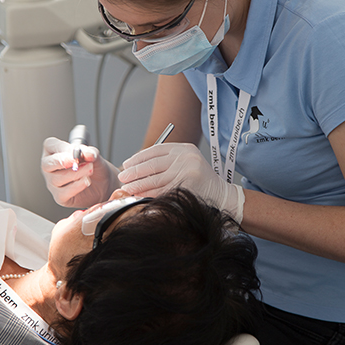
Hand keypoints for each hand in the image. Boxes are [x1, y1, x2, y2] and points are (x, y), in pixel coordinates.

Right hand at [41, 137, 119, 208]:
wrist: (104, 185)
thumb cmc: (94, 167)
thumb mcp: (95, 156)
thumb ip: (91, 153)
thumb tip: (88, 153)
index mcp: (55, 152)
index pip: (51, 145)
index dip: (62, 147)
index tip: (75, 149)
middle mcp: (50, 168)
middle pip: (47, 164)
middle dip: (62, 161)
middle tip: (75, 160)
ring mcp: (53, 183)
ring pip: (57, 179)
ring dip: (75, 173)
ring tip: (90, 170)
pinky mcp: (60, 197)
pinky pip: (63, 193)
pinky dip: (76, 187)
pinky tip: (86, 181)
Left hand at [118, 143, 244, 221]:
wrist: (222, 196)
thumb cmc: (201, 182)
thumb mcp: (187, 163)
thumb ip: (167, 162)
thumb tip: (137, 167)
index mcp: (185, 148)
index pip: (155, 150)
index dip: (138, 157)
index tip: (126, 164)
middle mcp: (186, 157)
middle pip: (153, 164)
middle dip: (134, 171)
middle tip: (122, 177)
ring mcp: (187, 171)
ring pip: (155, 179)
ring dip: (137, 184)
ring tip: (126, 188)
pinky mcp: (187, 186)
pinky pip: (162, 191)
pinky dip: (148, 194)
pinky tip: (138, 196)